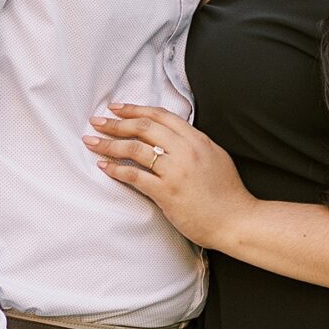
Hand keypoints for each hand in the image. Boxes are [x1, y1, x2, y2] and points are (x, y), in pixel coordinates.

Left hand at [85, 103, 251, 248]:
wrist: (237, 220)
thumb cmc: (227, 192)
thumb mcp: (215, 156)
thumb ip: (193, 143)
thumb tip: (171, 135)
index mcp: (197, 139)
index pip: (160, 115)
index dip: (135, 109)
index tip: (116, 107)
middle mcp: (186, 150)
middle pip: (143, 127)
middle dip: (116, 122)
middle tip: (96, 121)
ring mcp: (176, 171)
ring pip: (135, 149)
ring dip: (109, 143)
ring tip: (91, 142)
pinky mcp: (167, 193)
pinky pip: (135, 176)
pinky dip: (116, 169)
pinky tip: (104, 166)